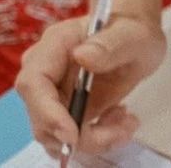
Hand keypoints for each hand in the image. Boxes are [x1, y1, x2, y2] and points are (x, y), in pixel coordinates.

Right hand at [15, 13, 165, 158]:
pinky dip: (97, 139)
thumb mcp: (130, 35)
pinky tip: (122, 122)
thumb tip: (82, 55)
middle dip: (77, 135)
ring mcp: (54, 95)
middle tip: (118, 131)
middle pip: (42, 117)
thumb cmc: (131, 30)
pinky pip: (72, 137)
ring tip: (126, 124)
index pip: (34, 83)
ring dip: (92, 140)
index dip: (47, 113)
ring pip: (56, 134)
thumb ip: (109, 44)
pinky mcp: (67, 112)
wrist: (136, 39)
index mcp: (54, 46)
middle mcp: (47, 73)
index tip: (72, 133)